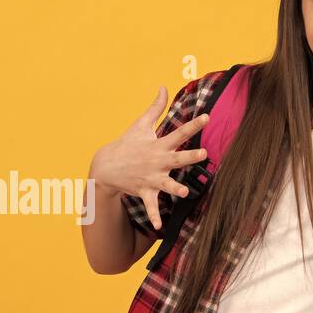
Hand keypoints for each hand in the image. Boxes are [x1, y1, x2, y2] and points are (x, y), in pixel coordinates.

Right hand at [89, 86, 210, 229]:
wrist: (106, 166)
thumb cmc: (127, 143)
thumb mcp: (140, 124)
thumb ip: (156, 107)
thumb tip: (163, 86)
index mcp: (158, 145)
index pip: (179, 132)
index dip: (194, 124)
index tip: (207, 117)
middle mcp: (156, 161)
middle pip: (176, 158)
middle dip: (189, 156)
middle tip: (203, 153)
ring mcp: (150, 178)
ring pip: (165, 184)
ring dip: (174, 188)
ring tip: (184, 192)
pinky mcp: (144, 191)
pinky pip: (150, 206)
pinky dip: (154, 216)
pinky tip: (160, 226)